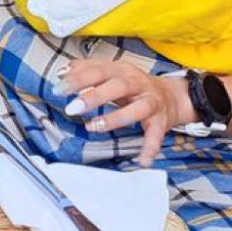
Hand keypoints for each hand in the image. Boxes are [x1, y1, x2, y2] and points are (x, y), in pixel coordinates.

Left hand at [59, 57, 193, 165]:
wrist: (172, 96)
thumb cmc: (135, 86)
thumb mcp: (113, 73)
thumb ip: (89, 70)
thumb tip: (65, 70)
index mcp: (122, 70)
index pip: (99, 70)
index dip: (79, 78)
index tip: (59, 88)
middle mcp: (137, 83)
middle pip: (117, 86)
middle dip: (94, 96)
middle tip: (73, 107)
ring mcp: (150, 102)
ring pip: (136, 109)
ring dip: (115, 118)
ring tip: (94, 127)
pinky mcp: (161, 121)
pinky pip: (156, 135)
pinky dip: (150, 147)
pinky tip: (143, 160)